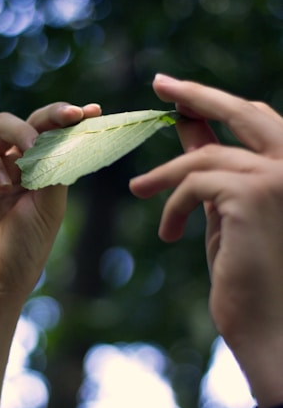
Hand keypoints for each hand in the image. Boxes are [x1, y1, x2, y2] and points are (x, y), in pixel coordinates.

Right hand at [0, 102, 100, 307]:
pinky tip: (3, 185)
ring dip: (22, 132)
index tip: (93, 111)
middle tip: (72, 115)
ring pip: (1, 127)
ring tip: (32, 150)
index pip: (54, 139)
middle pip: (31, 125)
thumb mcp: (49, 207)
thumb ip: (55, 168)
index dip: (70, 123)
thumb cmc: (23, 251)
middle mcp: (13, 167)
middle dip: (52, 116)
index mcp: (38, 175)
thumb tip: (66, 133)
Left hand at [130, 75, 282, 404]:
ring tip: (139, 191)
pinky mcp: (253, 195)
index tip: (178, 91)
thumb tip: (188, 128)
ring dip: (165, 176)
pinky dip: (172, 205)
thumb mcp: (225, 209)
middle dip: (198, 94)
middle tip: (160, 82)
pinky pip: (194, 184)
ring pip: (205, 158)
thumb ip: (211, 167)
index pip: (255, 119)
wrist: (266, 325)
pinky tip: (168, 234)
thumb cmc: (246, 272)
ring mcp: (278, 178)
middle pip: (243, 112)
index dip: (216, 102)